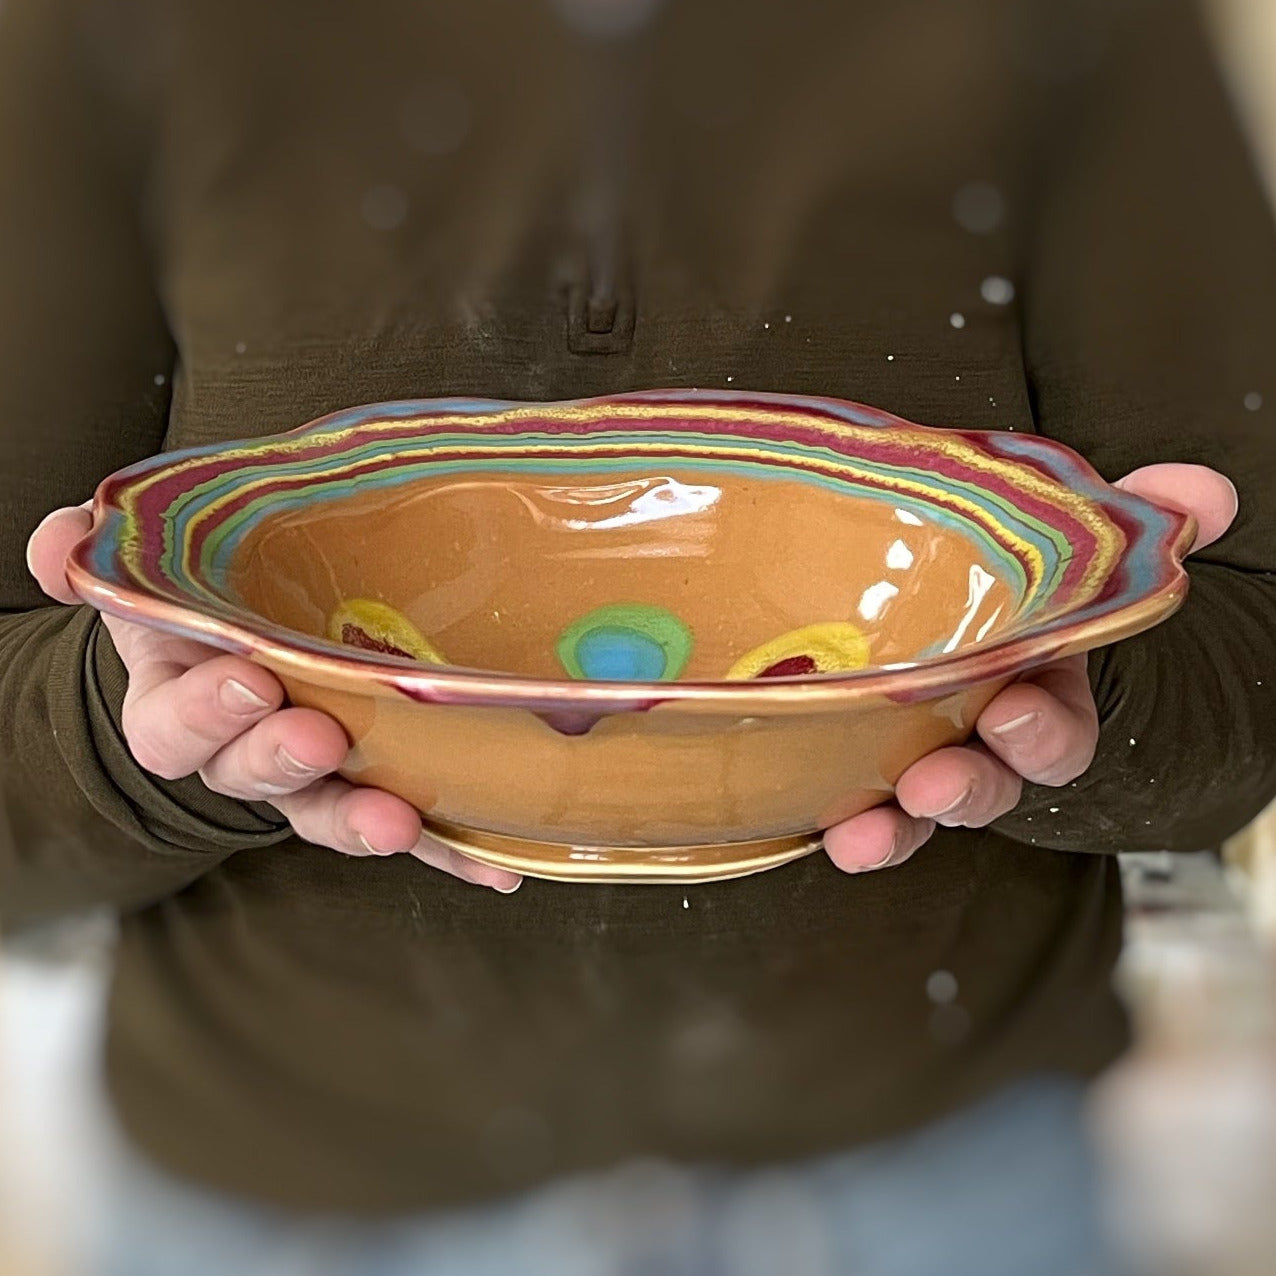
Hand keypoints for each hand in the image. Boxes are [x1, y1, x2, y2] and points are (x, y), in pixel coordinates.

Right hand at [26, 503, 521, 891]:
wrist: (245, 649)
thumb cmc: (199, 609)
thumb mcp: (144, 571)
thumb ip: (95, 555)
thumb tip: (65, 542)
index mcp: (182, 703)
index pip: (174, 726)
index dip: (206, 712)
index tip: (250, 679)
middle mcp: (244, 753)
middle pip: (251, 777)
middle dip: (282, 761)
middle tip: (320, 736)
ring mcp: (314, 779)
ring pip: (329, 813)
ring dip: (363, 822)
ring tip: (403, 821)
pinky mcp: (378, 788)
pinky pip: (415, 827)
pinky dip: (453, 850)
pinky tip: (498, 864)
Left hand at [822, 464, 1238, 873]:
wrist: (929, 597)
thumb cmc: (1006, 585)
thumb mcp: (1066, 546)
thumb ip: (1132, 519)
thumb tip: (1202, 490)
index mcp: (1036, 693)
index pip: (1057, 734)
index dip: (1042, 734)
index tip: (1013, 709)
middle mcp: (979, 741)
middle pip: (986, 784)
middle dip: (967, 788)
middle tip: (934, 780)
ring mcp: (917, 758)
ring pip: (914, 810)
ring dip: (894, 828)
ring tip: (864, 834)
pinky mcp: (857, 765)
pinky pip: (852, 809)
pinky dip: (839, 825)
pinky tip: (821, 832)